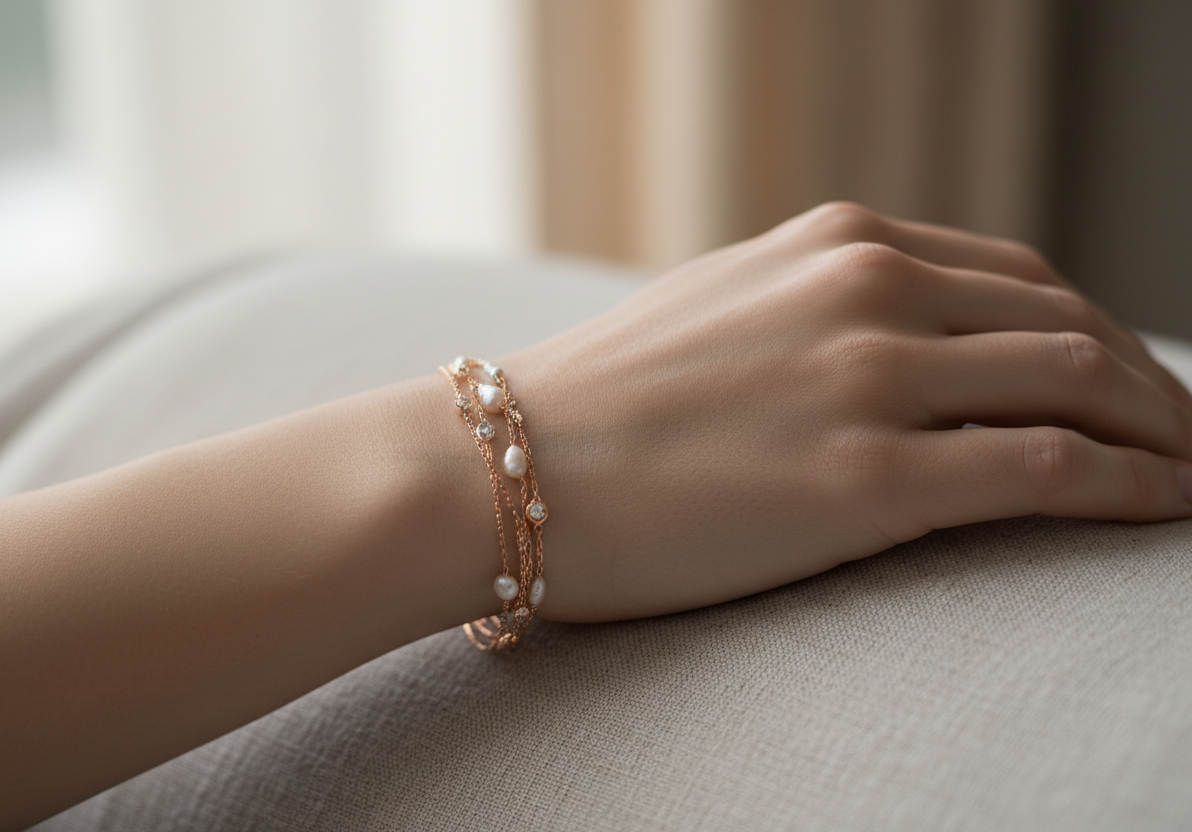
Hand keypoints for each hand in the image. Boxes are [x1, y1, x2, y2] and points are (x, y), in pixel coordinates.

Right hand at [504, 203, 1191, 621]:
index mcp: (831, 242)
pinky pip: (1049, 470)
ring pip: (1079, 383)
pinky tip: (1166, 509)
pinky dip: (1131, 487)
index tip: (1122, 381)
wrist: (497, 468)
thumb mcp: (721, 317)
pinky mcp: (866, 477)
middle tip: (1183, 435)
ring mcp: (869, 377)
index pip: (1012, 274)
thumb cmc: (594, 408)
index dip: (1089, 330)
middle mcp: (863, 287)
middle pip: (1066, 318)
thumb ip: (813, 314)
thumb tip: (883, 347)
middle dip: (1146, 380)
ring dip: (1161, 432)